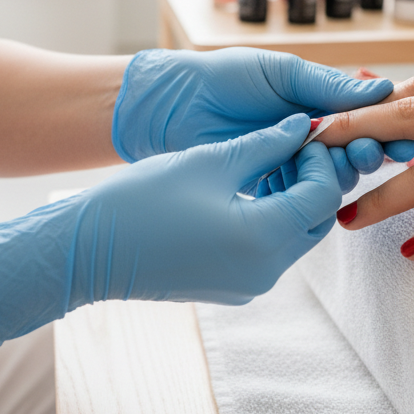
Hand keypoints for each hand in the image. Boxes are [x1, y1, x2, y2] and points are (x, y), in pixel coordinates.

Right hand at [0, 115, 340, 347]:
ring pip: (296, 236)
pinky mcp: (234, 286)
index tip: (303, 132)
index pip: (322, 195)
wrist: (90, 251)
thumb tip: (303, 126)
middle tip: (292, 146)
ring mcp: (250, 284)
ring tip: (270, 162)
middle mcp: (266, 271)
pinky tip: (250, 189)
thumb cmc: (144, 200)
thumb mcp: (211, 161)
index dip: (320, 159)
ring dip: (294, 199)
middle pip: (316, 220)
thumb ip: (266, 143)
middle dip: (313, 179)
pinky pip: (271, 251)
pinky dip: (273, 219)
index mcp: (263, 238)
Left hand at [111, 47, 412, 165]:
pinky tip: (314, 185)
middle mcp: (308, 136)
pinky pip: (297, 195)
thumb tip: (383, 88)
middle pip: (352, 152)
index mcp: (316, 103)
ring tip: (344, 165)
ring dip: (341, 172)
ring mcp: (289, 163)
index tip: (403, 139)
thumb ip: (327, 85)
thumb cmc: (223, 77)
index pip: (363, 119)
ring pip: (329, 176)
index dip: (385, 130)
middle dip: (367, 153)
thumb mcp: (280, 72)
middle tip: (370, 153)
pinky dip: (309, 191)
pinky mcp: (267, 187)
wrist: (172, 104)